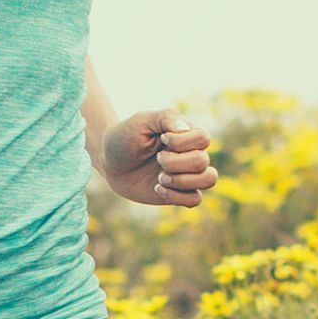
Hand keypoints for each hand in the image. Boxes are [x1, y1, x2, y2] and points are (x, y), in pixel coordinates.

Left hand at [100, 109, 216, 205]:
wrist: (109, 161)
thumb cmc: (125, 137)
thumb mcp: (141, 121)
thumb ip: (165, 118)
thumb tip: (185, 128)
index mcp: (185, 133)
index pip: (202, 138)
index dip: (182, 143)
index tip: (161, 139)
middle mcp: (190, 153)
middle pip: (203, 161)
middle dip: (175, 163)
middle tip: (157, 159)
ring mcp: (186, 174)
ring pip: (209, 179)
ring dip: (182, 181)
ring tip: (160, 178)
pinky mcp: (178, 192)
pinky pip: (195, 200)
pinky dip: (177, 196)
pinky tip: (157, 189)